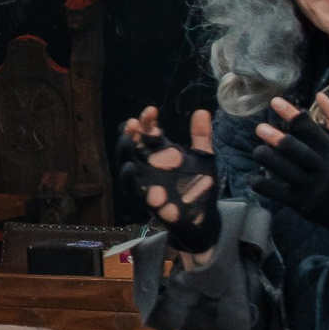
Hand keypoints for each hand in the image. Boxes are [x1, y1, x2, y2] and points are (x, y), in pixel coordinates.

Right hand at [121, 106, 221, 254]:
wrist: (204, 219)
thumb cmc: (201, 187)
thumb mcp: (204, 159)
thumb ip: (201, 136)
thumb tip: (202, 111)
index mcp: (162, 151)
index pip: (149, 131)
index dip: (147, 120)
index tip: (152, 110)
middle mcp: (150, 164)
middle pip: (133, 143)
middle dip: (131, 131)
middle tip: (135, 122)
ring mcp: (145, 180)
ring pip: (126, 162)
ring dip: (124, 150)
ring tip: (128, 138)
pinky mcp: (146, 199)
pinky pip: (131, 188)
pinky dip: (127, 179)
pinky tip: (130, 168)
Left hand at [248, 99, 328, 245]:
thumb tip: (319, 94)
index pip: (309, 129)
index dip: (291, 114)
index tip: (275, 102)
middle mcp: (322, 168)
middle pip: (295, 150)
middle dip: (276, 138)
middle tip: (259, 128)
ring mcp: (311, 187)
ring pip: (283, 170)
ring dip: (266, 158)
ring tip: (258, 151)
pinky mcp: (301, 204)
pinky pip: (275, 192)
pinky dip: (261, 183)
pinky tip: (254, 176)